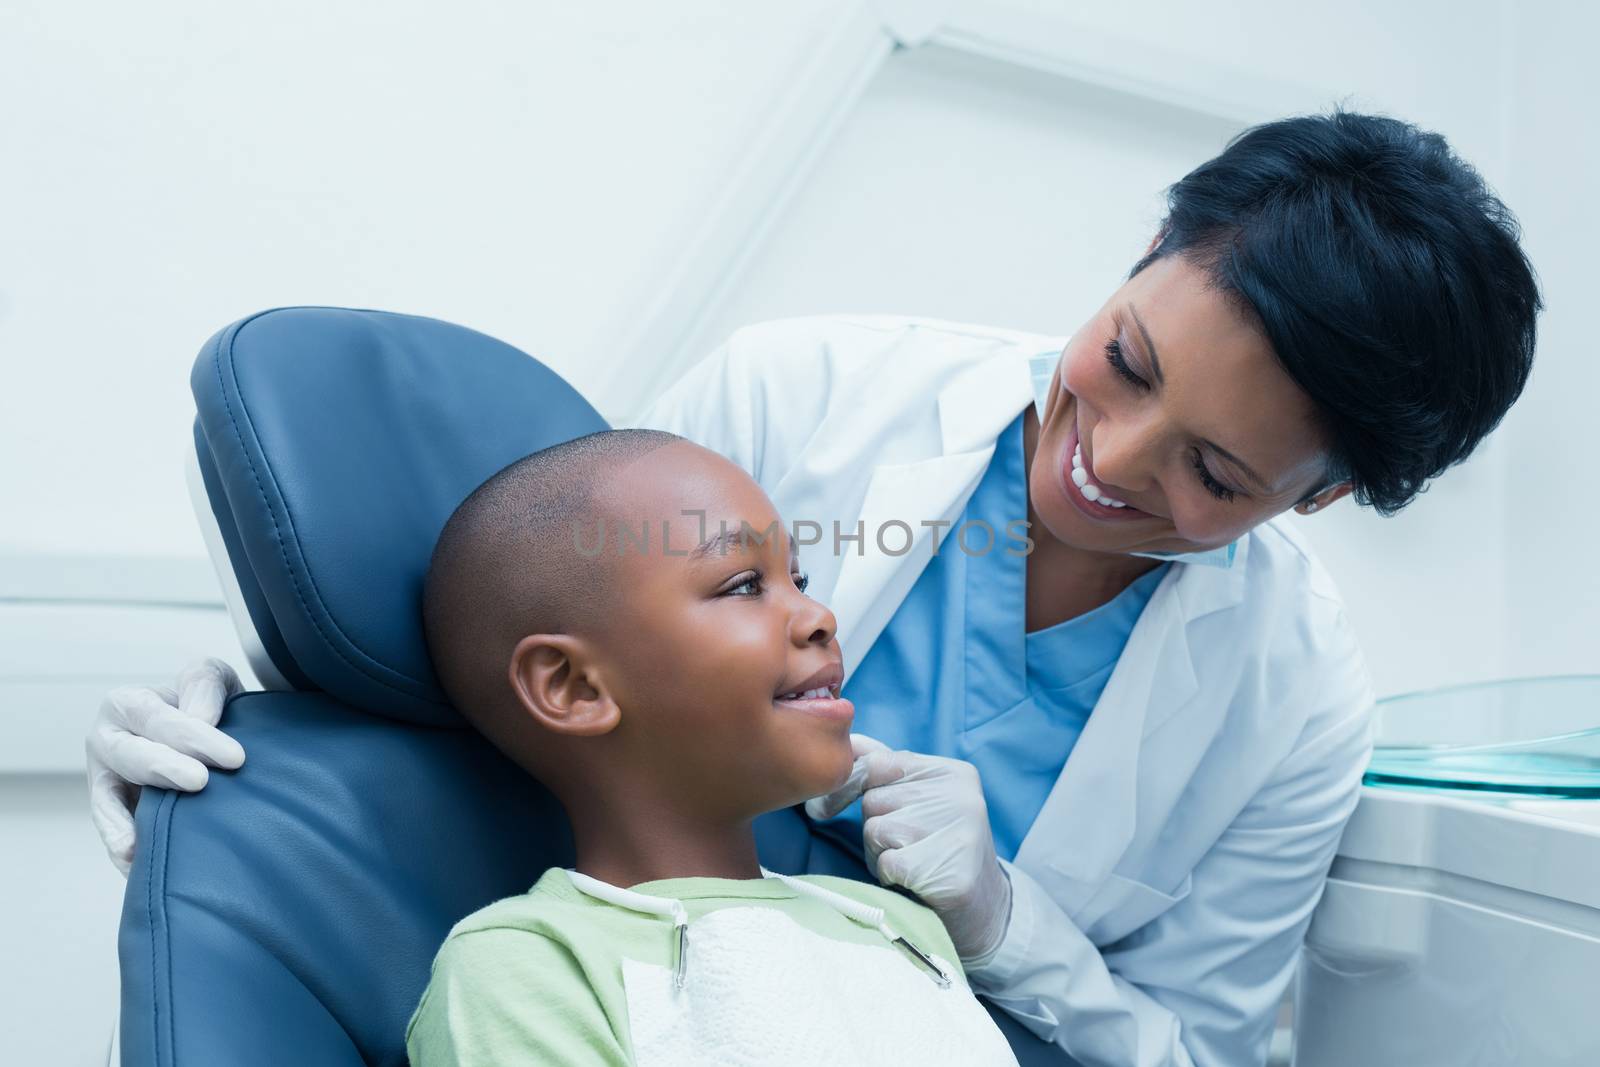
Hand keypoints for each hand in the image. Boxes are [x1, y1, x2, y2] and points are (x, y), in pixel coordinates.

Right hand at [86, 657, 246, 874]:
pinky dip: (119, 845)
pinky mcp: (111, 812)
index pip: (157, 718)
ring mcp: (105, 779)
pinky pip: (110, 831)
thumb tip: (202, 717)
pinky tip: (134, 861)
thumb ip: (203, 687)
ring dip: (133, 817)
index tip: (235, 757)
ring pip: (109, 797)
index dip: (193, 737)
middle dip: (165, 768)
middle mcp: (108, 740)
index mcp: (127, 703)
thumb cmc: (204, 705)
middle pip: (131, 755)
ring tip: (146, 838)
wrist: (204, 734)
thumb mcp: (211, 680)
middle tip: (200, 782)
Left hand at [805, 734, 1012, 964]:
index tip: (824, 809)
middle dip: (874, 828)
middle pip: (873, 800)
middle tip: (904, 847)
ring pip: (875, 830)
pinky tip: (916, 882)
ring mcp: (959, 831)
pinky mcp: (950, 869)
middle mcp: (960, 795)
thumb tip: (845, 743)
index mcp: (953, 772)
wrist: (985, 909)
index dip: (845, 787)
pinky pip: (887, 863)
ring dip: (880, 854)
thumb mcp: (919, 801)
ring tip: (911, 863)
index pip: (877, 763)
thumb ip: (886, 770)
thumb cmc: (938, 849)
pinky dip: (890, 877)